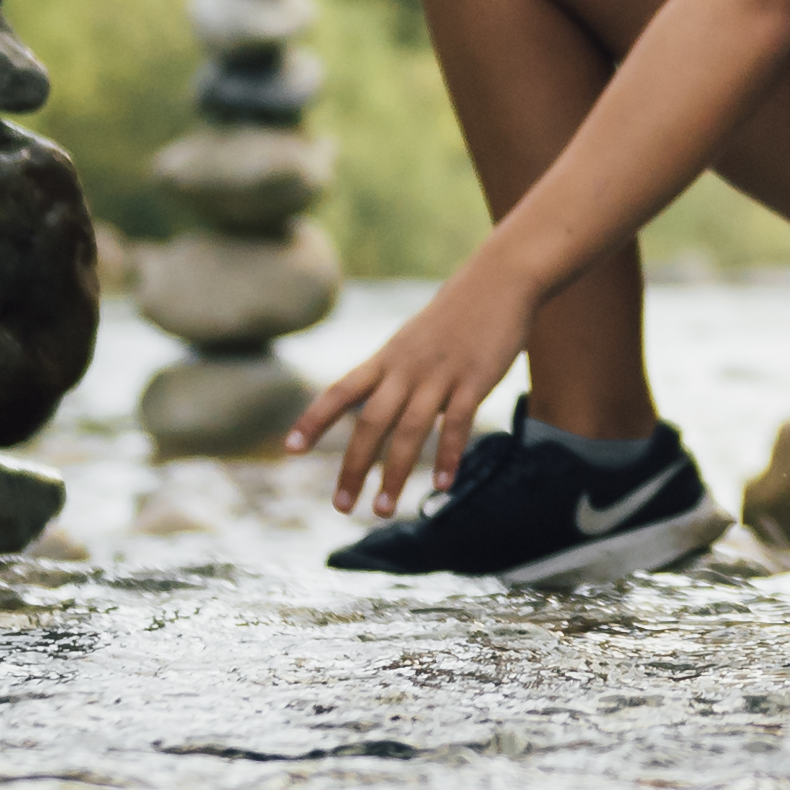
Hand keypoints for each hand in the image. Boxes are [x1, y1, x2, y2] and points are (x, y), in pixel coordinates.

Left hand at [285, 263, 543, 516]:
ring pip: (410, 430)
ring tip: (383, 509)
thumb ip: (391, 373)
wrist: (499, 280)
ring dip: (395, 473)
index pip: (340, 391)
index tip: (290, 449)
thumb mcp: (411, 341)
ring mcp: (440, 375)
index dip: (314, 419)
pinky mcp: (475, 379)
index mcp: (386, 359)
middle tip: (342, 507)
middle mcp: (406, 368)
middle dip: (354, 467)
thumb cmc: (454, 316)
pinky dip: (449, 456)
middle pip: (371, 421)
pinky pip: (459, 423)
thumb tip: (369, 405)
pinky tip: (444, 486)